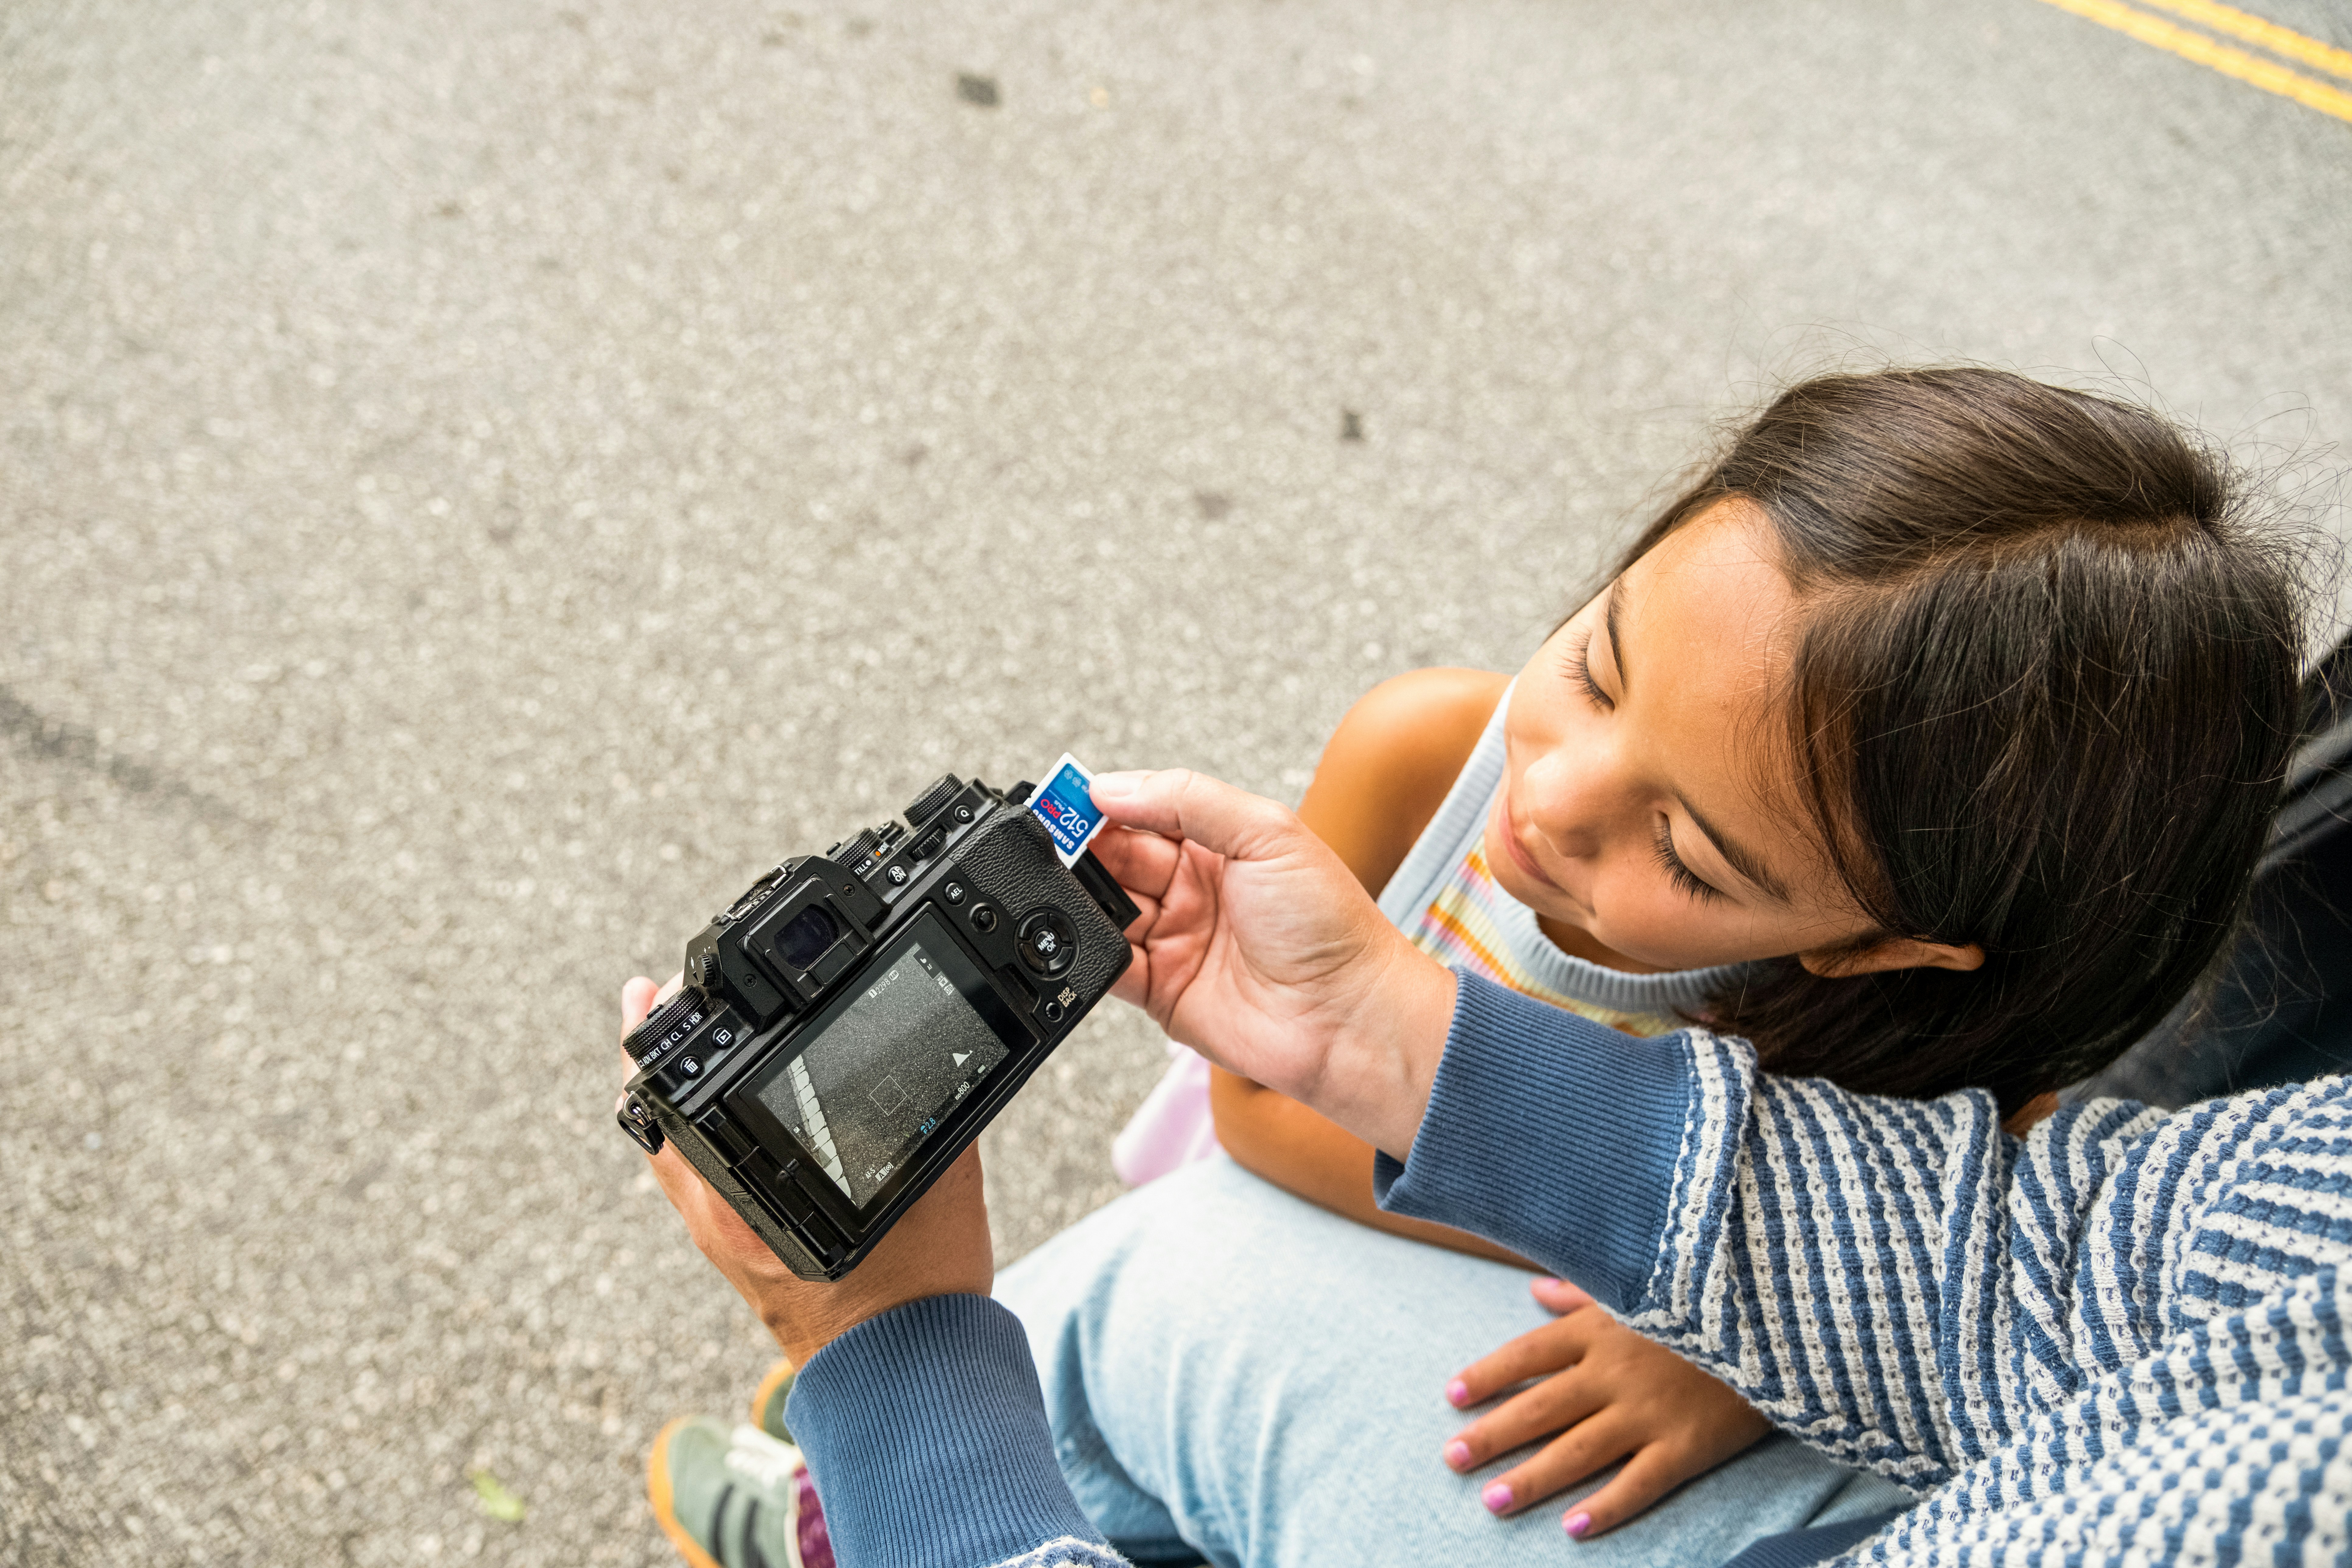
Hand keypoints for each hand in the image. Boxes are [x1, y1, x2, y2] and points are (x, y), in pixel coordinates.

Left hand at [615, 976, 993, 1365]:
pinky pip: (698, 1179)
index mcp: (751, 1200)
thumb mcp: (937, 1184)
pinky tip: (718, 1108)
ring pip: (670, 1152)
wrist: (908, 1377)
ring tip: (666, 1036)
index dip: (648, 1041)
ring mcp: (727, 1237)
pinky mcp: (744, 1251)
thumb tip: (944, 1053)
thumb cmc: (919, 1292)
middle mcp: (722, 1218)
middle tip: (648, 994)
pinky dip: (693, 1133)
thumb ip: (932, 1116)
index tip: (646, 990)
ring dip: (666, 1093)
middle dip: (648, 1054)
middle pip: (653, 1123)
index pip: (670, 1108)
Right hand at [1088, 768, 1455, 1157]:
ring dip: (1081, 900)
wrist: (1349, 1019)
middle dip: (1085, 850)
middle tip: (1059, 845)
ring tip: (1067, 890)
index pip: (1146, 811)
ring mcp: (1176, 940)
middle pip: (1116, 859)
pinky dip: (1086, 953)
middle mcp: (1194, 890)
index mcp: (1220, 843)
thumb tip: (1112, 786)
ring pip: (1104, 910)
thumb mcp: (1268, 833)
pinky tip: (1078, 936)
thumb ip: (1187, 799)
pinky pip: (1107, 967)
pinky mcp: (1161, 991)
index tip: (1070, 801)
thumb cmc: (1331, 926)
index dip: (1106, 805)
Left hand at [1443, 1277, 1769, 1537]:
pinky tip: (1573, 1528)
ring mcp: (1649, 1412)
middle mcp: (1615, 1373)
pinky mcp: (1686, 1445)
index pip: (1528, 1355)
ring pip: (1578, 1450)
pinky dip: (1607, 1507)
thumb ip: (1583, 1293)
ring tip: (1491, 1501)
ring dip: (1532, 1477)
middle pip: (1541, 1407)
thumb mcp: (1638, 1290)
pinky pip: (1639, 1481)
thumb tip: (1535, 1290)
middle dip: (1493, 1435)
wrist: (1776, 1324)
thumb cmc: (1702, 1304)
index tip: (1452, 1397)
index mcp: (1600, 1331)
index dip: (1488, 1376)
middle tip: (1451, 1459)